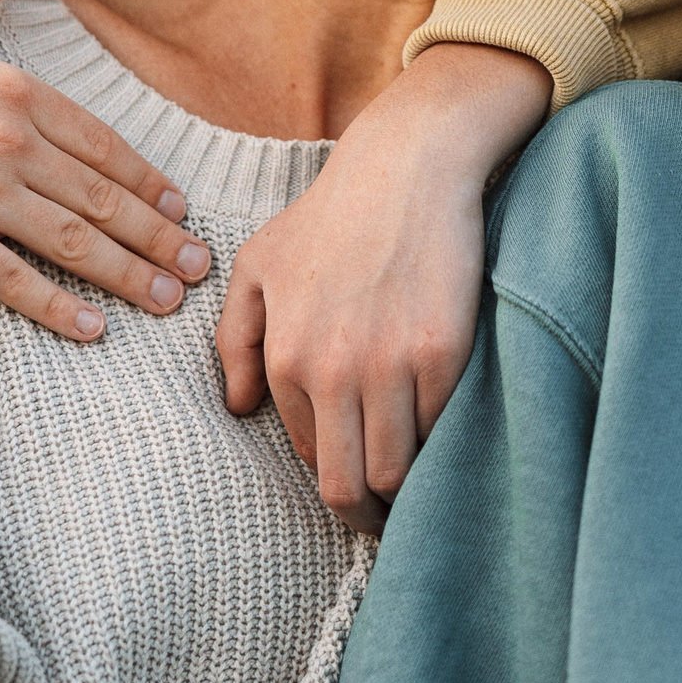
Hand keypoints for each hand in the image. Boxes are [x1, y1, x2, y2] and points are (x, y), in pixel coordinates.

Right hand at [0, 0, 210, 340]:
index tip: (179, 208)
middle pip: (100, 198)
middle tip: (199, 267)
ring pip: (71, 240)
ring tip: (167, 299)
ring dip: (128, 273)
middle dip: (157, 237)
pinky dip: (57, 307)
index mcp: (12, 89)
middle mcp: (6, 143)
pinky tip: (94, 329)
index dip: (147, 180)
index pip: (102, 144)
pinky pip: (13, 279)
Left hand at [217, 42, 552, 532]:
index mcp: (289, 356)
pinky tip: (442, 434)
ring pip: (401, 471)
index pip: (310, 456)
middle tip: (381, 516)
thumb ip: (236, 340)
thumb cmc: (329, 214)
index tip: (351, 479)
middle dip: (365, 514)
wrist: (407, 166)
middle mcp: (336, 370)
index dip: (332, 476)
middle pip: (352, 486)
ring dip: (406, 489)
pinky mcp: (446, 352)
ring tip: (415, 488)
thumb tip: (240, 407)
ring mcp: (393, 364)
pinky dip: (442, 440)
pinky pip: (443, 428)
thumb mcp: (257, 266)